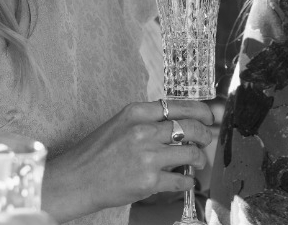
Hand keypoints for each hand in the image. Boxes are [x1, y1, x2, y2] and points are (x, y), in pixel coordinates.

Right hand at [42, 98, 213, 222]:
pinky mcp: (149, 181)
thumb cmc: (97, 151)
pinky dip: (189, 180)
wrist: (77, 178)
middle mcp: (143, 130)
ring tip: (199, 161)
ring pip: (190, 152)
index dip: (199, 110)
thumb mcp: (120, 124)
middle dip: (205, 133)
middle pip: (189, 126)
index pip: (177, 105)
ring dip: (200, 158)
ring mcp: (147, 156)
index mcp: (136, 112)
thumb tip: (177, 123)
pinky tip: (188, 180)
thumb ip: (146, 121)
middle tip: (208, 138)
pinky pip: (181, 179)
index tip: (209, 115)